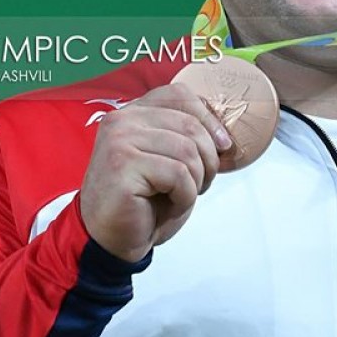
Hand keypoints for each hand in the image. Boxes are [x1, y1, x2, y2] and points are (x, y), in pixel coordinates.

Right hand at [78, 83, 233, 262]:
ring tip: (180, 197)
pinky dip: (185, 196)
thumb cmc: (143, 203)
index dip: (209, 119)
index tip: (222, 146)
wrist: (111, 241)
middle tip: (199, 184)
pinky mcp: (122, 165)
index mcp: (133, 113)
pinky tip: (169, 206)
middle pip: (190, 125)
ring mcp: (119, 141)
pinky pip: (178, 174)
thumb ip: (186, 137)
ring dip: (196, 182)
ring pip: (187, 151)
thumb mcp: (169, 161)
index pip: (180, 95)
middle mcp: (122, 120)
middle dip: (208, 159)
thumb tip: (224, 134)